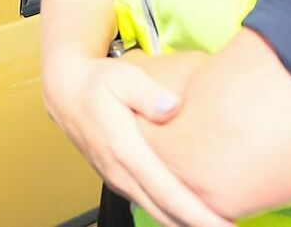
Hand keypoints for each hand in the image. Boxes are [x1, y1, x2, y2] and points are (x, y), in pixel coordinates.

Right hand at [45, 56, 230, 226]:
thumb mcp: (124, 77)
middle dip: (198, 225)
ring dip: (185, 221)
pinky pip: (148, 204)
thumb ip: (148, 92)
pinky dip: (171, 213)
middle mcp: (121, 172)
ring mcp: (118, 179)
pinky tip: (191, 212)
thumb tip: (171, 107)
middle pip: (166, 212)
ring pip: (157, 212)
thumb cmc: (98, 83)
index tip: (224, 225)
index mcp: (125, 150)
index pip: (167, 193)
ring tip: (217, 223)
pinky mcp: (119, 179)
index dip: (197, 214)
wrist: (66, 93)